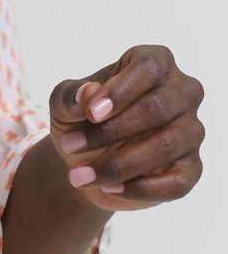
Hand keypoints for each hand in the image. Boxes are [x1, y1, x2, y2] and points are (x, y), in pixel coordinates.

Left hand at [48, 44, 205, 211]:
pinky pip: (177, 181)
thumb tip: (88, 94)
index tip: (91, 114)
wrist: (84, 161)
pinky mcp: (190, 168)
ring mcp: (190, 131)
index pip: (149, 67)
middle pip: (157, 108)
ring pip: (166, 146)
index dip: (121, 90)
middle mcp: (182, 93)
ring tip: (78, 176)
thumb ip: (71, 96)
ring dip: (117, 165)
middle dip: (109, 131)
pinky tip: (110, 189)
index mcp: (155, 64)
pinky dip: (140, 189)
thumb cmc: (80, 120)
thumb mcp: (64, 105)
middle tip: (69, 145)